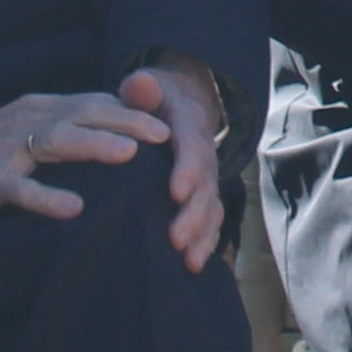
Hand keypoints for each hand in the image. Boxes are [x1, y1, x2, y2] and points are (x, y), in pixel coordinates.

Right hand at [0, 87, 172, 227]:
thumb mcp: (33, 133)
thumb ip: (72, 130)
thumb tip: (125, 134)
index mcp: (43, 109)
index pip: (94, 103)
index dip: (132, 110)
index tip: (171, 122)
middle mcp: (28, 120)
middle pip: (83, 113)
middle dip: (126, 120)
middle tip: (164, 133)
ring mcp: (6, 148)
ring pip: (55, 140)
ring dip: (93, 145)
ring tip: (129, 154)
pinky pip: (19, 188)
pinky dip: (46, 197)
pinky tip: (73, 208)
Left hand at [125, 63, 226, 273]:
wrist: (183, 106)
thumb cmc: (157, 102)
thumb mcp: (149, 87)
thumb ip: (142, 88)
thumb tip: (139, 83)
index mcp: (190, 129)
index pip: (193, 149)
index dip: (187, 170)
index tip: (175, 192)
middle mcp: (205, 157)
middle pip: (205, 188)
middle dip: (193, 215)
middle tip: (175, 238)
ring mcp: (207, 181)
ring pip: (211, 210)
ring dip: (201, 236)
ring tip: (187, 261)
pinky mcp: (204, 198)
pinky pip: (211, 223)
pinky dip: (205, 244)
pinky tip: (192, 268)